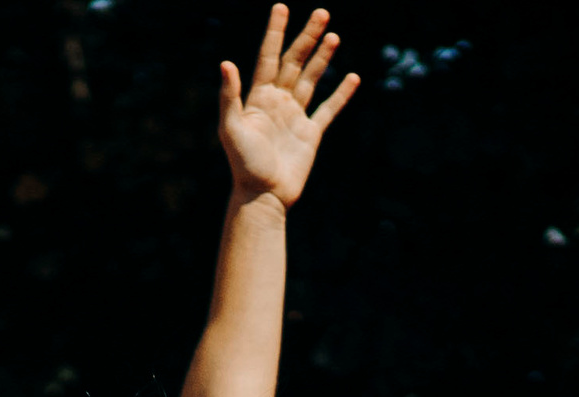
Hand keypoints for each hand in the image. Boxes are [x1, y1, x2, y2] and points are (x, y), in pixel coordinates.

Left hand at [218, 6, 358, 210]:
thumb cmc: (243, 165)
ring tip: (333, 35)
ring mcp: (295, 117)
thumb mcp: (231, 129)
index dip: (275, 33)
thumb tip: (226, 63)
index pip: (268, 57)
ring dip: (322, 58)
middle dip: (306, 38)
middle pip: (294, 62)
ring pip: (311, 80)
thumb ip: (230, 96)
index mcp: (257, 99)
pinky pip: (328, 109)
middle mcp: (277, 103)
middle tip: (321, 12)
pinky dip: (341, 94)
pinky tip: (352, 77)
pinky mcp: (311, 134)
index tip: (281, 7)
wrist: (262, 196)